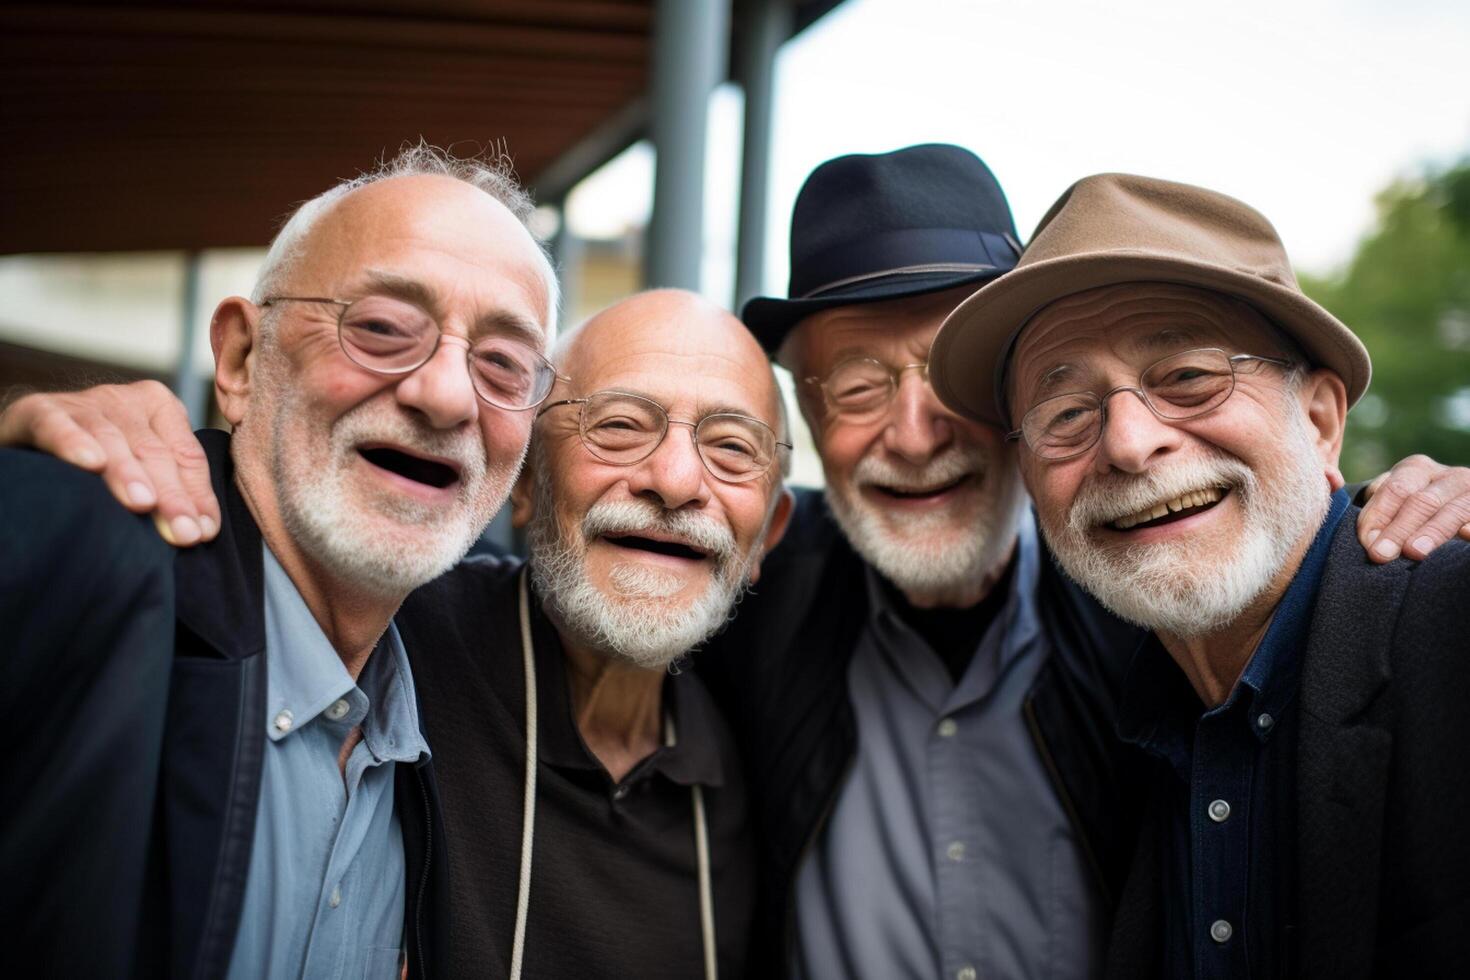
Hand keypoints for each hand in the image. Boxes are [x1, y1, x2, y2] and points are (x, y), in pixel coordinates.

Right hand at [0, 381, 219, 545]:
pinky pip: (59, 426)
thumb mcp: (140, 469)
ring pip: (112, 440)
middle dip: (171, 496)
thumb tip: (202, 531)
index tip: (203, 533)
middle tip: (183, 533)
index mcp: (160, 407)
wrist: (31, 439)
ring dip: (128, 474)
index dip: (197, 495)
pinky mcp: (40, 409)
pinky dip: (75, 443)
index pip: (187, 456)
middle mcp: (124, 399)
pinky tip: (91, 463)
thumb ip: (173, 490)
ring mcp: (82, 402)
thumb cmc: (97, 459)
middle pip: (155, 452)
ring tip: (143, 504)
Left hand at [1356, 454, 1469, 561]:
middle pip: (1423, 501)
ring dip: (1433, 531)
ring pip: (1454, 510)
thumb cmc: (1412, 514)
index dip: (1378, 517)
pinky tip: (1466, 534)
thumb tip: (1370, 538)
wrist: (1452, 507)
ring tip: (1414, 552)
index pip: (1394, 491)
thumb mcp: (1394, 506)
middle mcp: (1449, 476)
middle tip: (1382, 554)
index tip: (1369, 545)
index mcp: (1416, 469)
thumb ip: (1379, 514)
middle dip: (1400, 529)